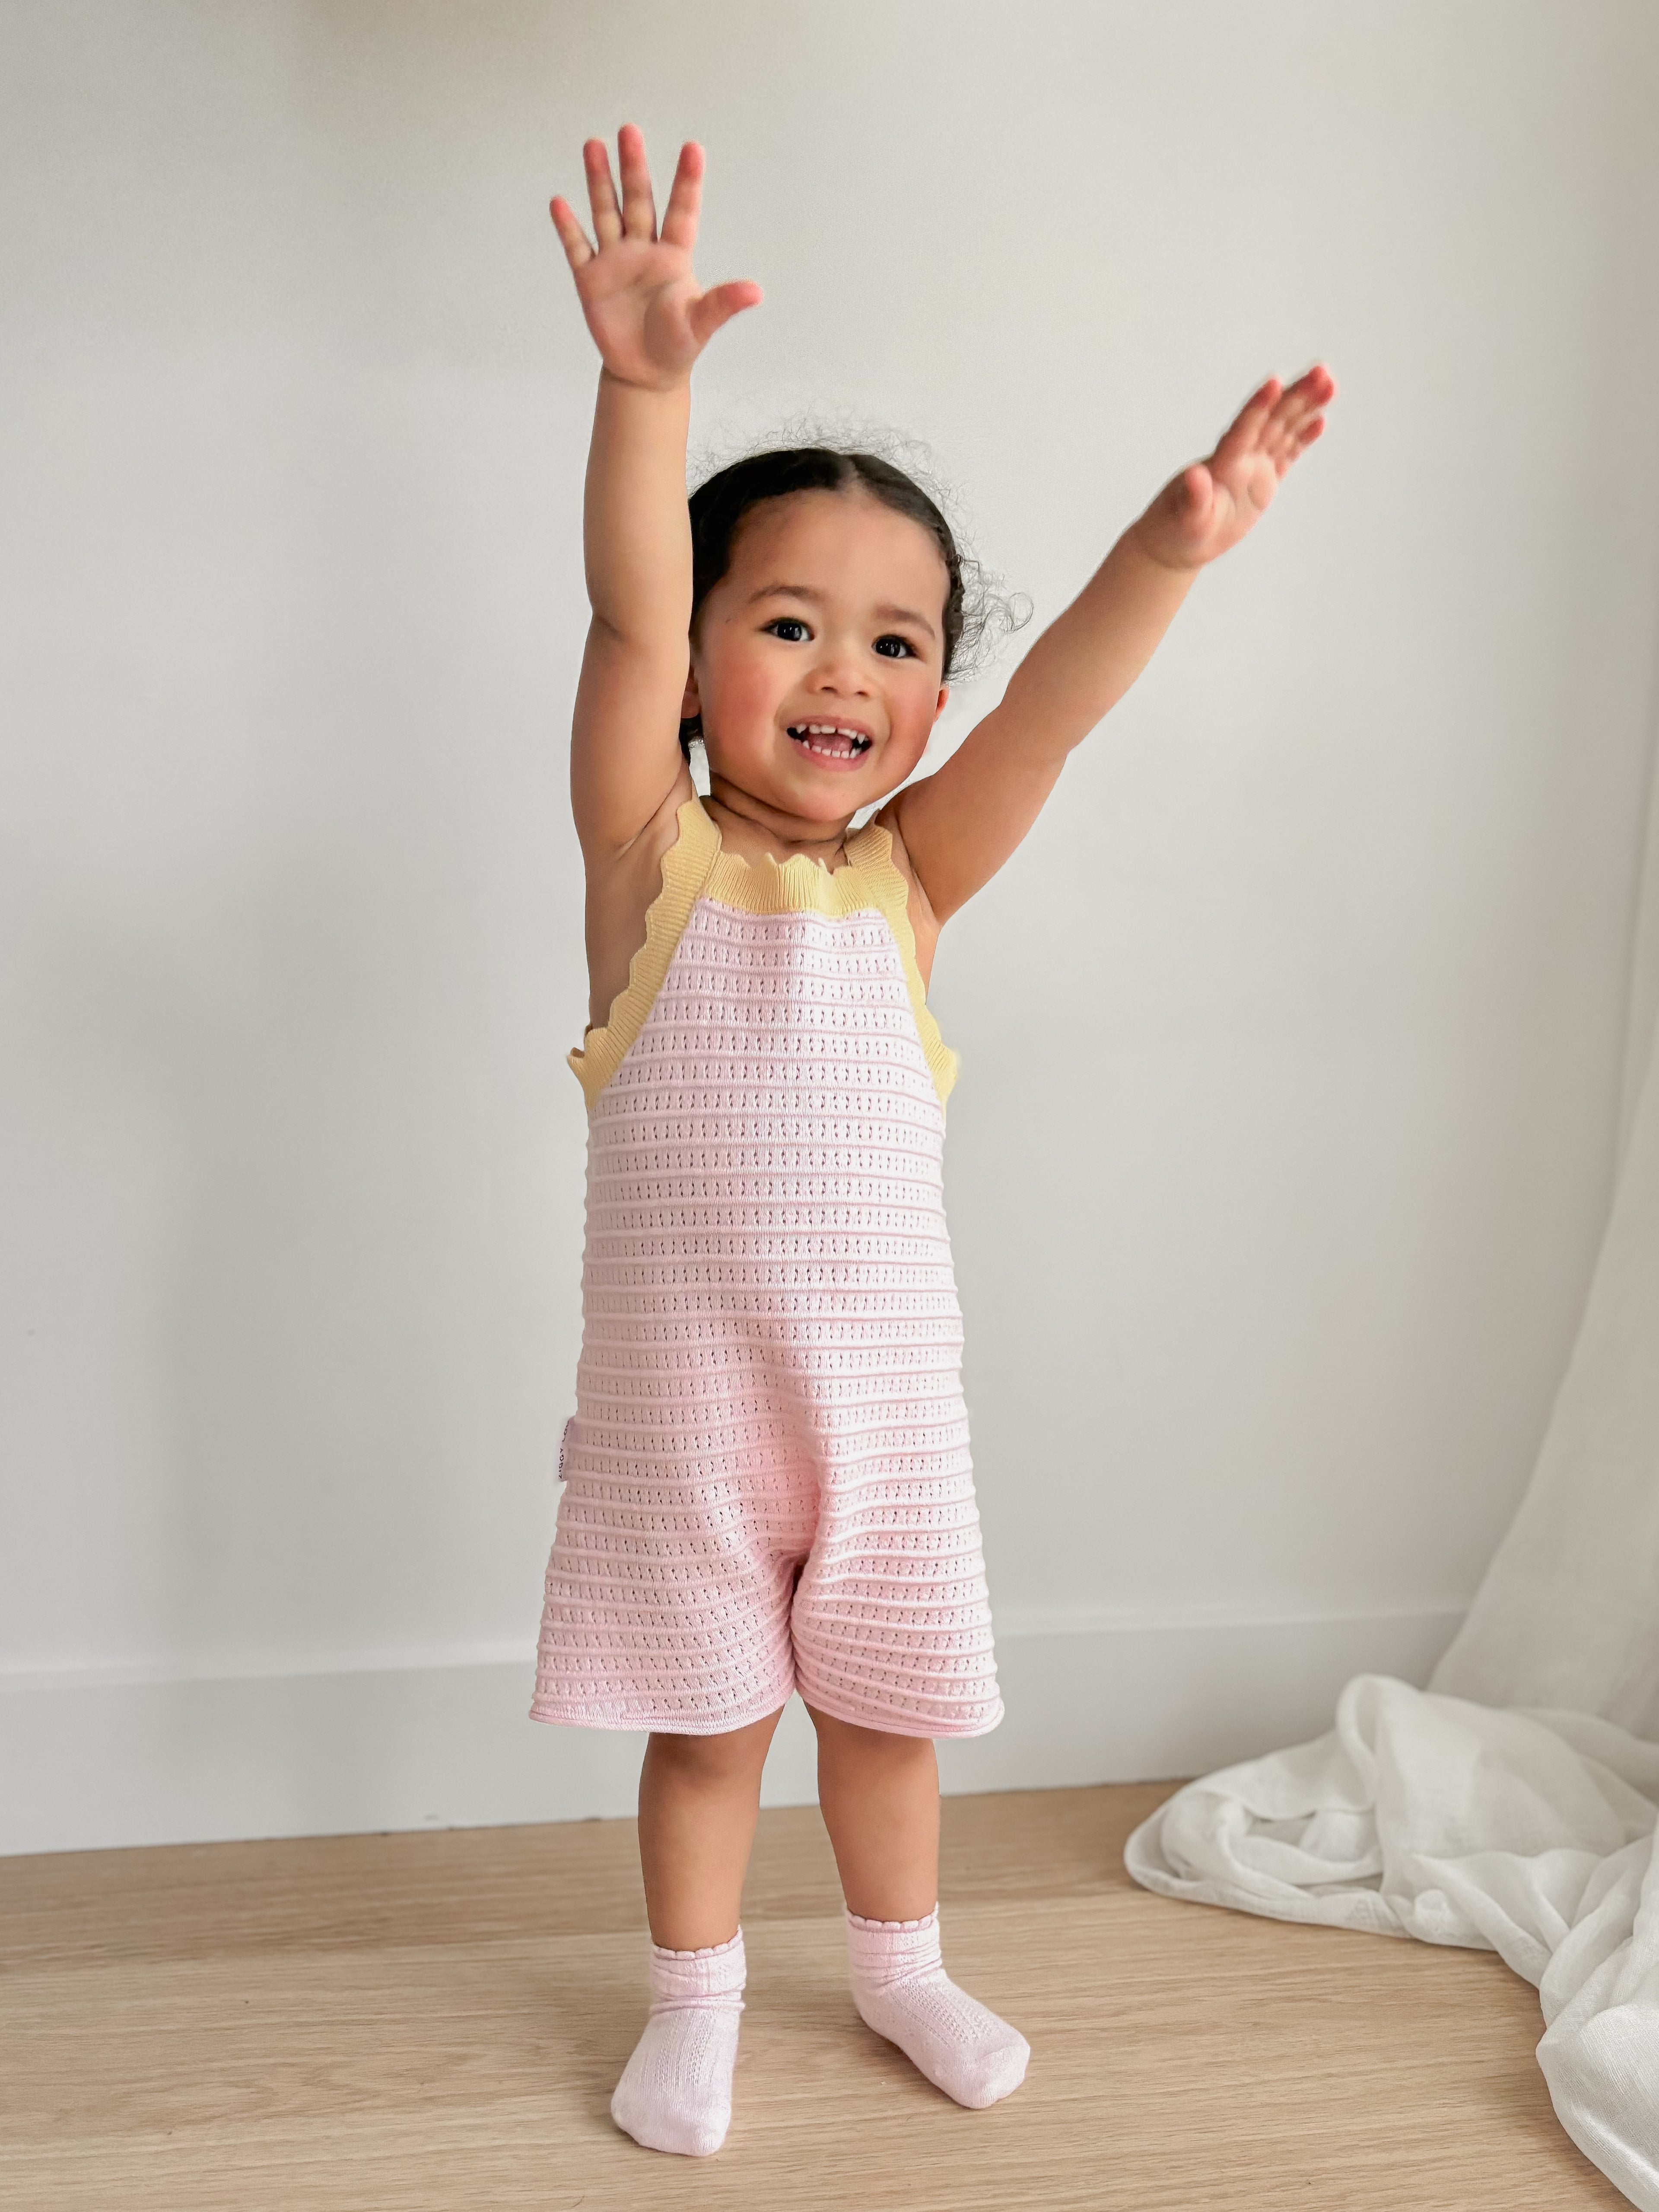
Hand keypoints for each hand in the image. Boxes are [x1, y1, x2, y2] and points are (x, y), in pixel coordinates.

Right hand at [550, 126, 760, 392]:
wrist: (645, 373)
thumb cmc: (678, 345)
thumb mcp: (702, 323)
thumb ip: (724, 303)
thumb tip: (756, 292)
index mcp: (674, 256)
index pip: (682, 211)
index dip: (687, 181)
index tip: (693, 148)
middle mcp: (644, 250)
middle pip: (638, 200)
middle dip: (634, 167)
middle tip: (630, 131)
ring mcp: (615, 261)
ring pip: (607, 213)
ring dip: (600, 181)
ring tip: (594, 145)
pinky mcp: (591, 280)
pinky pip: (578, 248)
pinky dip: (568, 227)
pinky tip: (560, 202)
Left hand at [1132, 365, 1336, 570]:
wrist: (1177, 542)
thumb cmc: (1175, 530)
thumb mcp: (1184, 518)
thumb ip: (1193, 497)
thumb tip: (1194, 475)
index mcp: (1221, 463)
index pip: (1243, 429)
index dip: (1258, 406)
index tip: (1275, 382)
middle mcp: (1240, 457)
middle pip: (1271, 420)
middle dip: (1296, 396)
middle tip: (1322, 371)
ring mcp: (1253, 466)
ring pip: (1283, 429)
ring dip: (1306, 407)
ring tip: (1329, 384)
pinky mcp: (1264, 480)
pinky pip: (1287, 454)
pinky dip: (1302, 437)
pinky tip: (1320, 419)